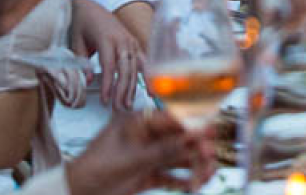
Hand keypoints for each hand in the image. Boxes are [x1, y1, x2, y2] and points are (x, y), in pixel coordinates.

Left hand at [65, 111, 212, 194]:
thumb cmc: (94, 169)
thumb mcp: (130, 159)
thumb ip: (164, 149)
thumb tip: (194, 135)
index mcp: (139, 122)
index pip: (173, 118)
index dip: (193, 124)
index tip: (211, 130)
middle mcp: (146, 136)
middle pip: (180, 139)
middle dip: (197, 149)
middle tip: (210, 158)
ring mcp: (147, 156)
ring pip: (179, 158)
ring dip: (194, 166)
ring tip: (206, 177)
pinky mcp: (146, 175)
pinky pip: (170, 176)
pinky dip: (183, 181)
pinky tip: (194, 186)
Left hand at [70, 0, 142, 108]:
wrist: (91, 8)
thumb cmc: (82, 26)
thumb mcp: (76, 42)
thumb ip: (81, 62)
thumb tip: (89, 81)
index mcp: (106, 38)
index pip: (109, 65)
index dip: (108, 84)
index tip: (105, 100)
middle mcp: (122, 40)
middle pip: (125, 68)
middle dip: (122, 90)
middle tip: (118, 108)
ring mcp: (130, 41)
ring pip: (135, 67)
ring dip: (133, 86)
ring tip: (128, 105)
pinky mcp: (133, 43)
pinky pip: (142, 61)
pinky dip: (146, 75)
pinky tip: (149, 90)